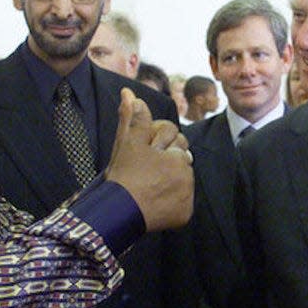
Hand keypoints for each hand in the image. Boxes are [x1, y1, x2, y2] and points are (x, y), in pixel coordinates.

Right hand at [105, 88, 193, 230]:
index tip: (146, 153)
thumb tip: (129, 92)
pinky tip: (156, 201)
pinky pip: (183, 204)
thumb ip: (133, 117)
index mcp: (178, 155)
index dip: (159, 144)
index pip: (176, 140)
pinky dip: (173, 202)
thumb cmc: (124, 174)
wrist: (119, 212)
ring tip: (149, 185)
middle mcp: (188, 175)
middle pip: (182, 160)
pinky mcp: (185, 215)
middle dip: (168, 161)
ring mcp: (188, 196)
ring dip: (172, 180)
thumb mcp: (128, 142)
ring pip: (184, 181)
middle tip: (147, 170)